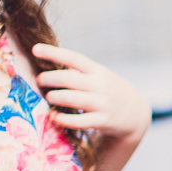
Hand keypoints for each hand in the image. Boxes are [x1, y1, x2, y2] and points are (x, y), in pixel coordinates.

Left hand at [32, 43, 149, 142]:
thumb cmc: (111, 92)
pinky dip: (61, 119)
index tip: (35, 49)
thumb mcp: (102, 76)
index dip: (54, 53)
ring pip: (70, 99)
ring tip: (48, 98)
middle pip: (67, 79)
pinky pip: (77, 121)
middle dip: (48, 79)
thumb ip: (81, 73)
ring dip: (54, 97)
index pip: (74, 58)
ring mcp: (102, 103)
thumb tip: (49, 69)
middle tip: (39, 81)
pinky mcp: (102, 121)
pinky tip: (54, 116)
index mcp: (98, 71)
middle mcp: (100, 85)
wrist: (136, 113)